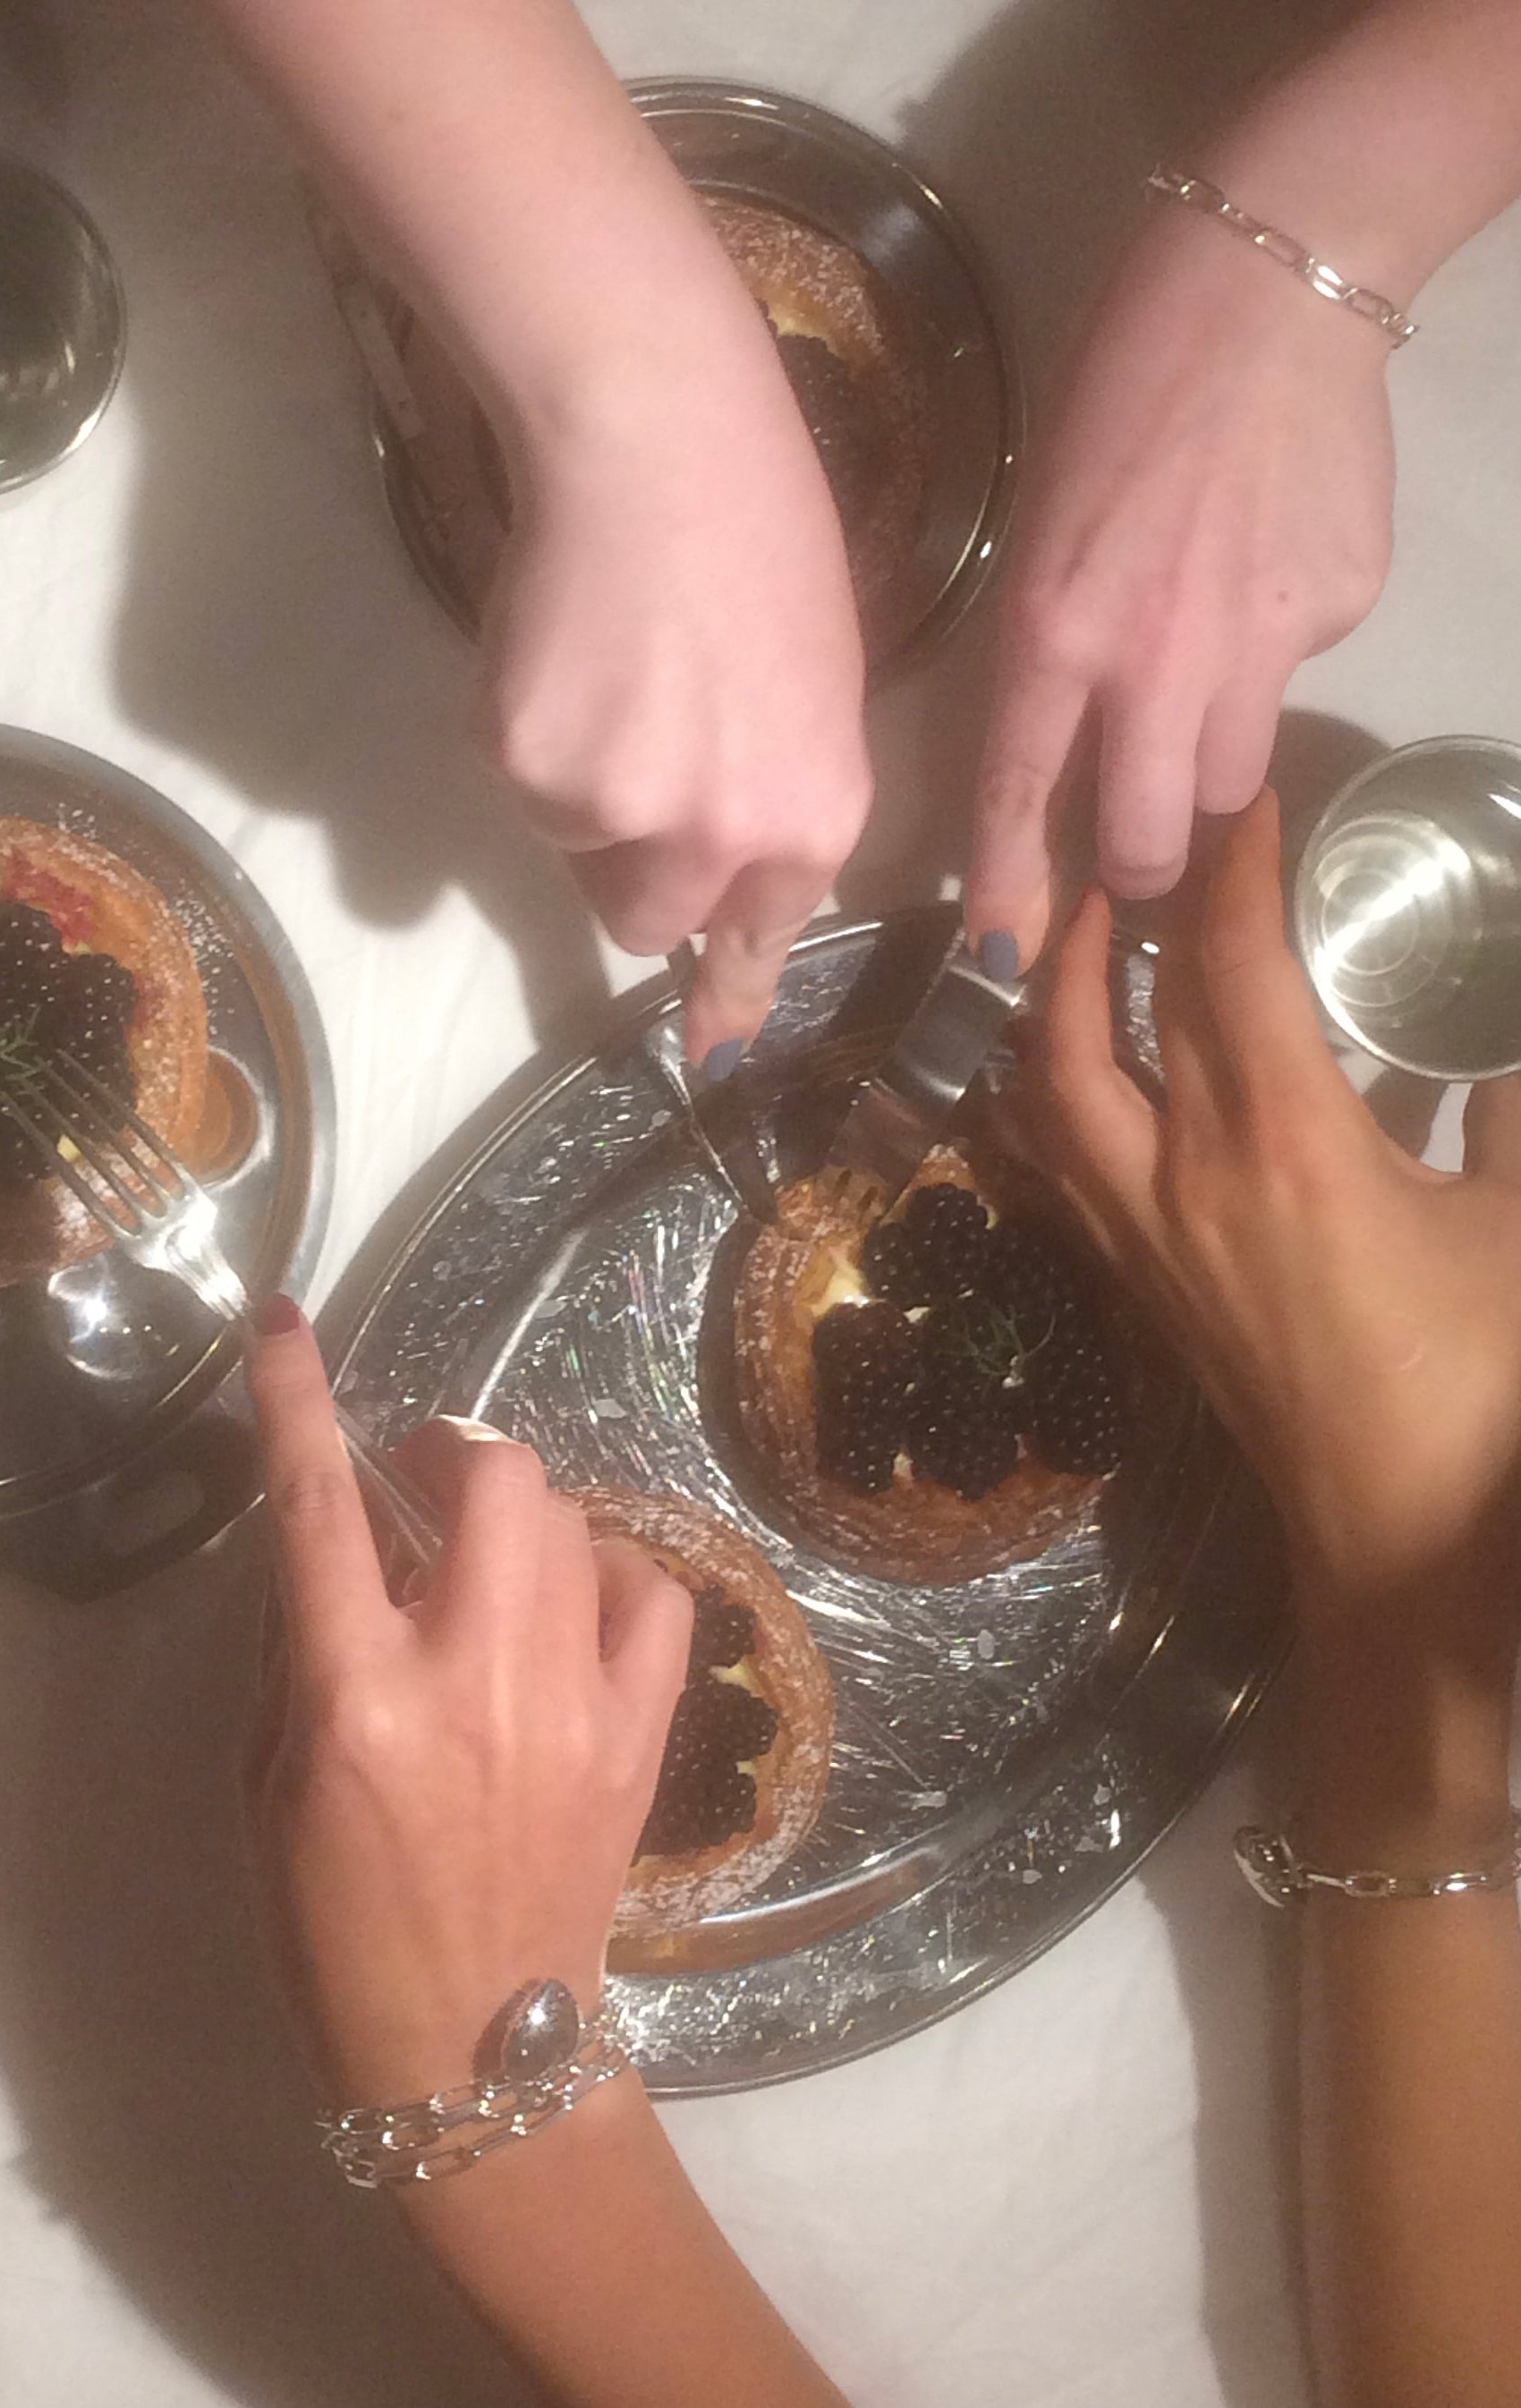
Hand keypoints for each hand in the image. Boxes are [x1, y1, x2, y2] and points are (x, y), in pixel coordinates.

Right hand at [244, 1307, 688, 2104]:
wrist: (473, 2049)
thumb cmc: (335, 1928)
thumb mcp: (267, 1786)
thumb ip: (299, 1647)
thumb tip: (332, 1533)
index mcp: (357, 1699)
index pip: (317, 1506)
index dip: (297, 1397)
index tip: (284, 1323)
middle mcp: (473, 1680)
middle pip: (495, 1478)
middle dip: (453, 1450)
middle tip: (424, 1486)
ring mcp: (574, 1704)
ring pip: (573, 1523)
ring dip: (521, 1517)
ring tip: (490, 1566)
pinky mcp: (642, 1736)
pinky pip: (654, 1594)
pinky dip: (611, 1575)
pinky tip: (576, 1608)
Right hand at [482, 353, 872, 1065]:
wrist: (654, 438)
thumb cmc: (761, 532)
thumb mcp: (816, 687)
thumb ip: (777, 797)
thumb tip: (719, 875)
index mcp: (809, 817)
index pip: (758, 941)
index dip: (725, 997)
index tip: (712, 1054)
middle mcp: (718, 839)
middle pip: (646, 920)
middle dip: (633, 864)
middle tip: (634, 760)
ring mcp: (615, 809)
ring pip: (573, 848)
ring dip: (581, 790)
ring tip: (609, 671)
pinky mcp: (524, 765)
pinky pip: (520, 784)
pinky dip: (529, 734)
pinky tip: (562, 649)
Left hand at [967, 205, 1393, 964]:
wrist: (1268, 291)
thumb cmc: (1123, 389)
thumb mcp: (1043, 524)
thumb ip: (1055, 645)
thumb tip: (1081, 736)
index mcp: (1054, 629)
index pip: (1016, 795)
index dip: (1008, 890)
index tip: (1003, 956)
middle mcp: (1153, 659)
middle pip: (1146, 839)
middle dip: (1137, 867)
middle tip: (1134, 850)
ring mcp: (1256, 643)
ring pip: (1226, 780)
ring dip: (1203, 764)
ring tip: (1199, 678)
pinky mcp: (1336, 613)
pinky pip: (1294, 677)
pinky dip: (1273, 652)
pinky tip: (1264, 566)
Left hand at [1028, 792, 1520, 1644]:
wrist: (1396, 1535)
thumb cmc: (1477, 1379)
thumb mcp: (1520, 1228)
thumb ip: (1516, 1121)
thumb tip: (1501, 1057)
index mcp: (1286, 1144)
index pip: (1229, 966)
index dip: (1230, 868)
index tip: (1239, 800)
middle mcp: (1184, 1176)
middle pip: (1110, 1015)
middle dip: (1114, 916)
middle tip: (1133, 848)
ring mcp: (1142, 1235)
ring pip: (1050, 1091)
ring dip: (1054, 1000)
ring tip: (1082, 939)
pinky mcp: (1133, 1284)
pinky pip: (1058, 1162)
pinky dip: (1049, 1092)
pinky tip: (1072, 1068)